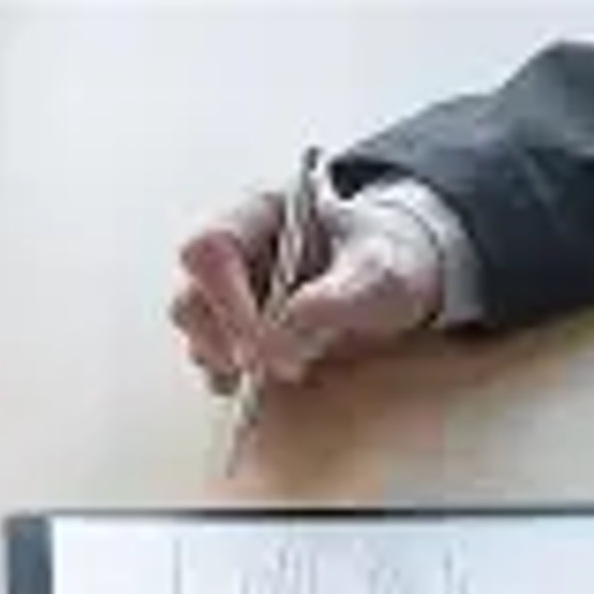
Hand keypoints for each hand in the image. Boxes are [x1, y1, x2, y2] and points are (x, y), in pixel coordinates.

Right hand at [171, 185, 442, 390]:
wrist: (403, 280)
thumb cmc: (391, 262)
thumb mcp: (380, 274)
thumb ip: (335, 299)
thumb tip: (282, 336)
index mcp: (261, 212)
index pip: (210, 249)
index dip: (225, 299)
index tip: (259, 342)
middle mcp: (235, 252)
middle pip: (190, 298)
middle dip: (224, 341)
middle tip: (268, 367)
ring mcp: (229, 294)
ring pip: (196, 335)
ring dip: (229, 362)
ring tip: (284, 370)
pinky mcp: (234, 333)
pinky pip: (212, 362)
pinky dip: (235, 379)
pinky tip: (270, 381)